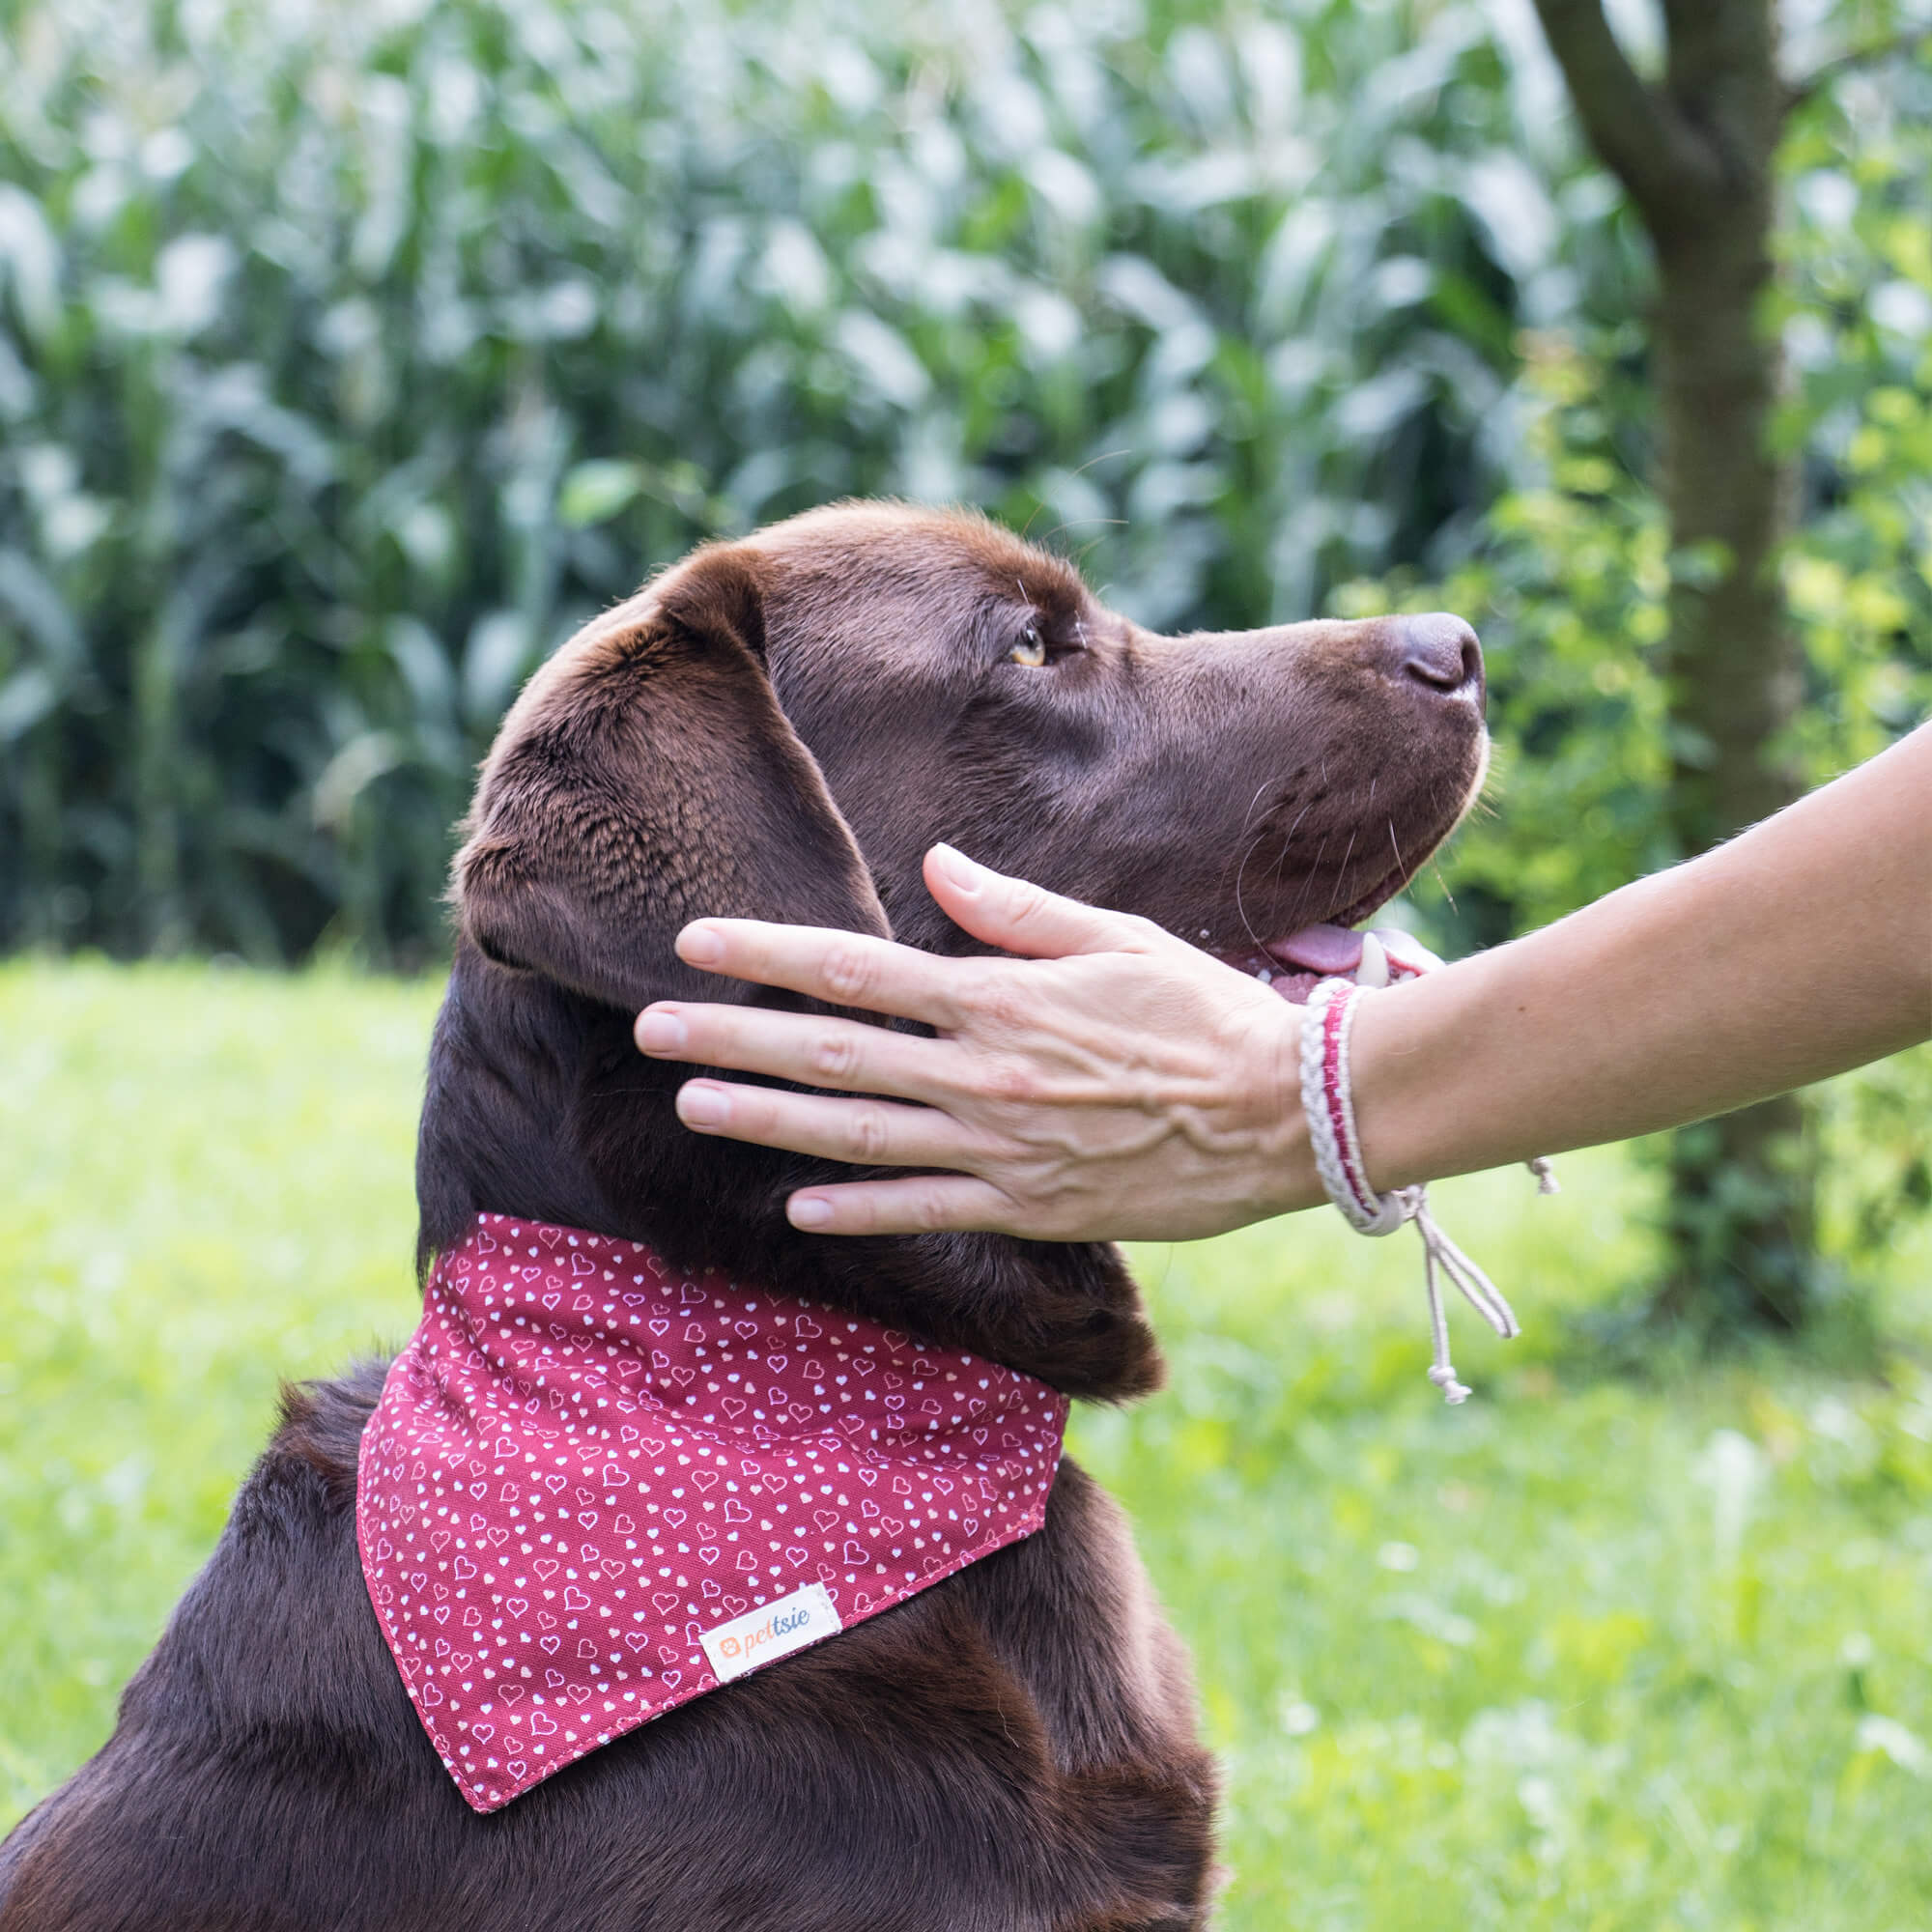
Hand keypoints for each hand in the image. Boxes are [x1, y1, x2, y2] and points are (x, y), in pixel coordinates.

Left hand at [633, 845, 1318, 1239]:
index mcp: (999, 997)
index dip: (766, 953)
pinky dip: (858, 1211)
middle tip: (649, 1032)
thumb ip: (1015, 910)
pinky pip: (926, 1212)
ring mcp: (1002, 1148)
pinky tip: (796, 1207)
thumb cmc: (1205, 1013)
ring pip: (857, 1137)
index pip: (855, 968)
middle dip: (731, 1042)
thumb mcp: (1116, 940)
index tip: (692, 941)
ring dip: (766, 1124)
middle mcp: (984, 1073)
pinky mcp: (1032, 1208)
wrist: (1288, 1113)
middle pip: (831, 1055)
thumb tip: (934, 866)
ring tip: (691, 1109)